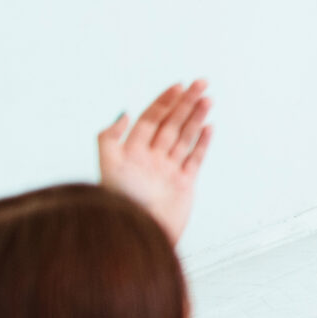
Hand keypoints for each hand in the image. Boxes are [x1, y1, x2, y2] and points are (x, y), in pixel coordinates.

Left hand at [98, 82, 212, 244]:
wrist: (141, 233)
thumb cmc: (122, 204)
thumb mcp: (107, 166)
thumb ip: (109, 138)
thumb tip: (124, 113)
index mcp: (132, 152)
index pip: (151, 119)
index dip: (164, 102)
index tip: (178, 86)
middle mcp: (150, 158)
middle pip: (171, 124)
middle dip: (186, 103)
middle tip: (201, 83)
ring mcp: (168, 170)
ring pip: (184, 137)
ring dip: (196, 117)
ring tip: (208, 99)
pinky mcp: (184, 184)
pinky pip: (195, 158)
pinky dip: (202, 142)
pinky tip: (209, 127)